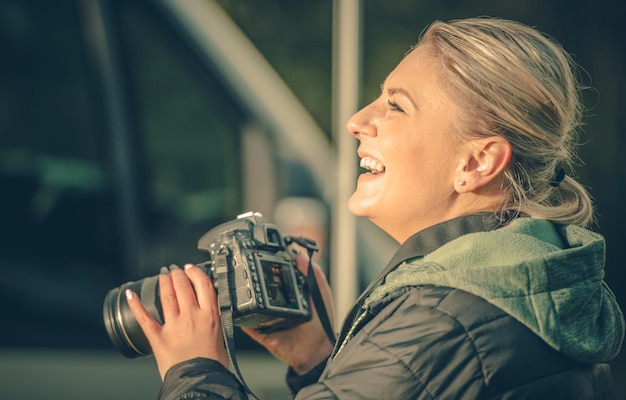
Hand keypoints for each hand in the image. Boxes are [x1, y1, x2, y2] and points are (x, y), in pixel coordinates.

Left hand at [126, 264, 227, 380]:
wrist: (200, 381)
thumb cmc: (213, 363)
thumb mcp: (221, 335)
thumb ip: (213, 319)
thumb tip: (209, 309)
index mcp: (210, 315)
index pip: (203, 284)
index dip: (195, 272)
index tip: (191, 268)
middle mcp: (192, 316)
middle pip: (183, 285)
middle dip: (178, 274)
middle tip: (175, 270)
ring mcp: (174, 325)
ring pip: (167, 296)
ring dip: (164, 282)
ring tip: (163, 275)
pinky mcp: (158, 337)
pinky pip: (145, 317)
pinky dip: (136, 304)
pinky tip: (130, 294)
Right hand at [242, 250, 334, 374]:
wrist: (318, 351)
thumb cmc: (322, 323)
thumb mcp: (321, 292)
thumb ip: (312, 273)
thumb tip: (300, 254)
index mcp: (289, 294)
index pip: (275, 278)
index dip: (268, 268)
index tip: (260, 256)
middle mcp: (276, 305)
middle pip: (260, 291)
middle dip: (251, 281)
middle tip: (245, 270)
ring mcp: (267, 319)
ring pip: (251, 306)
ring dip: (245, 299)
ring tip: (240, 287)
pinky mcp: (262, 333)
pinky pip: (247, 325)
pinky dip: (242, 318)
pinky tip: (238, 309)